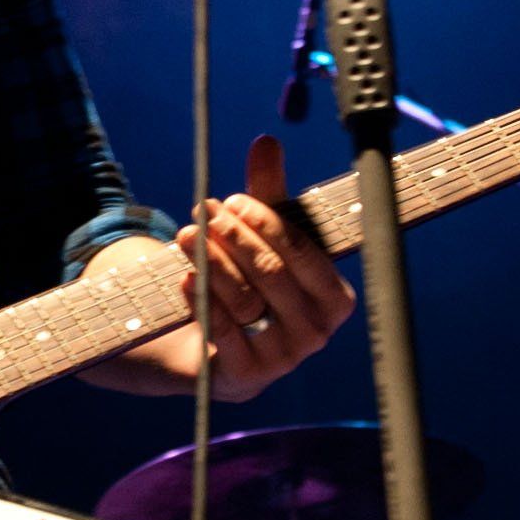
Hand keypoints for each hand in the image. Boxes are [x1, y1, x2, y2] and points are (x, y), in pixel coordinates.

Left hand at [100, 133, 354, 397]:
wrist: (209, 346)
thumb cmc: (248, 283)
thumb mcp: (258, 238)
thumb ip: (266, 194)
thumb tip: (266, 142)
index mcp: (334, 298)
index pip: (304, 253)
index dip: (268, 224)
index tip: (234, 199)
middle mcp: (316, 332)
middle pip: (273, 275)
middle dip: (236, 238)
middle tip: (204, 212)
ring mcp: (283, 360)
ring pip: (247, 303)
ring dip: (213, 264)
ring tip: (186, 235)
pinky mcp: (246, 378)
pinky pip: (224, 335)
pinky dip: (203, 302)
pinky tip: (185, 277)